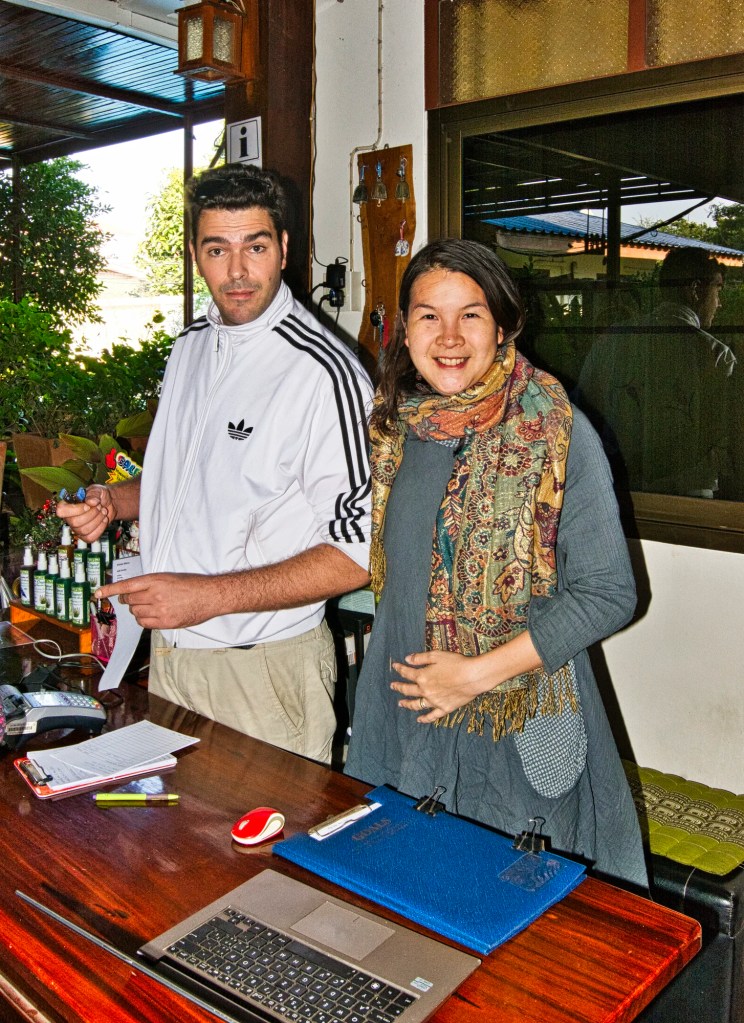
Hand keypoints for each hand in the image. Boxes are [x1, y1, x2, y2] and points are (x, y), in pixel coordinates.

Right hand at [56, 484, 113, 542]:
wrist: (110, 503)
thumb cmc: (99, 496)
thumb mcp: (97, 490)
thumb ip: (93, 494)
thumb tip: (91, 502)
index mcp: (68, 505)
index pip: (61, 511)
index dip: (75, 510)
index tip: (87, 505)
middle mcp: (70, 518)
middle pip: (75, 522)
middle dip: (91, 514)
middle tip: (99, 507)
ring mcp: (77, 528)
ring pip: (83, 530)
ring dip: (97, 520)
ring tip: (103, 511)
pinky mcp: (86, 536)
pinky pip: (90, 537)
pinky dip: (100, 528)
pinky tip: (104, 520)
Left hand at [95, 573, 216, 629]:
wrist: (209, 596)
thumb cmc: (192, 585)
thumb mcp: (169, 577)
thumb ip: (151, 584)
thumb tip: (133, 593)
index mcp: (156, 579)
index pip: (126, 585)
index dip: (110, 590)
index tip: (98, 593)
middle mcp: (155, 594)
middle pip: (129, 600)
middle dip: (129, 600)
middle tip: (137, 599)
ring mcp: (160, 609)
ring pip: (135, 612)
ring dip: (137, 610)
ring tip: (150, 606)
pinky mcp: (165, 621)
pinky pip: (144, 623)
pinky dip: (144, 620)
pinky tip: (152, 615)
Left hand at [390, 650, 489, 722]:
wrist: (473, 676)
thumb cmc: (456, 663)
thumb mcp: (436, 655)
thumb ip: (420, 658)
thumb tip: (407, 659)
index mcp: (422, 676)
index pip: (406, 673)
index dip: (399, 669)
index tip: (395, 666)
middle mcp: (425, 690)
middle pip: (408, 690)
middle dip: (399, 687)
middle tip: (393, 686)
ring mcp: (434, 701)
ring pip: (417, 704)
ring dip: (407, 704)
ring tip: (400, 704)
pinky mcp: (444, 708)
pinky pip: (432, 716)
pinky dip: (424, 719)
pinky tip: (419, 720)